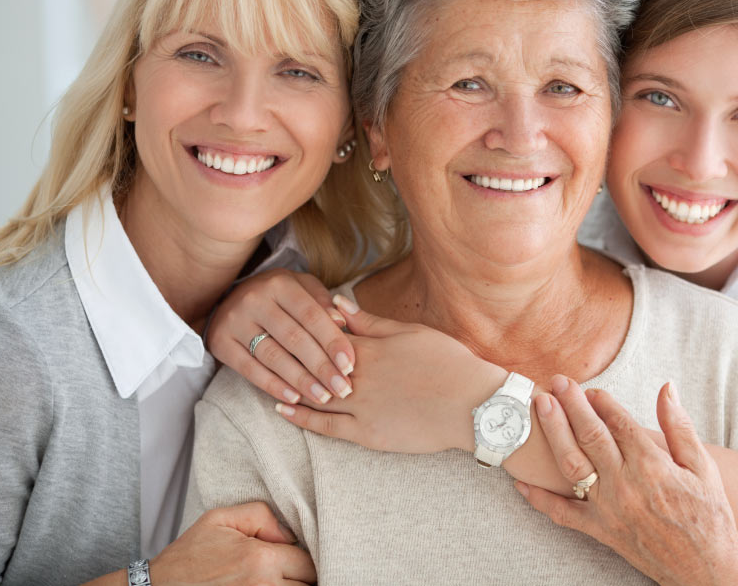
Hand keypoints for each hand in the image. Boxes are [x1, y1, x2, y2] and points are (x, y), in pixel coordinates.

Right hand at [151, 502, 315, 584]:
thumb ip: (261, 515)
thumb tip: (289, 534)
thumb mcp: (221, 519)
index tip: (290, 555)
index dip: (302, 557)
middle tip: (285, 568)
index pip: (308, 563)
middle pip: (307, 585)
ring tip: (277, 579)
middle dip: (300, 575)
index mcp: (260, 560)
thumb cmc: (190, 555)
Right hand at [206, 268, 354, 404]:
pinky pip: (249, 369)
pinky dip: (273, 386)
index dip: (332, 341)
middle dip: (321, 367)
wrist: (230, 298)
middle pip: (294, 338)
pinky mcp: (220, 342)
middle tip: (342, 389)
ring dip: (301, 381)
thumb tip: (341, 322)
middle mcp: (254, 299)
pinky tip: (293, 398)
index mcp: (279, 283)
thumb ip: (322, 302)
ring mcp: (234, 321)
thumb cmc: (280, 296)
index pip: (311, 315)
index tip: (350, 365)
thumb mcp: (302, 288)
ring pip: (273, 356)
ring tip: (323, 397)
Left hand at [275, 295, 505, 454]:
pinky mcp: (366, 433)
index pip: (324, 334)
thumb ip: (371, 320)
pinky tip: (283, 410)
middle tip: (264, 345)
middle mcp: (358, 377)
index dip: (304, 327)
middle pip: (311, 364)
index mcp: (369, 347)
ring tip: (265, 377)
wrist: (473, 406)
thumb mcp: (411, 332)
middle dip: (287, 355)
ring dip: (288, 386)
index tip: (285, 320)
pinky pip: (325, 427)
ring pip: (313, 396)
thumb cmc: (448, 363)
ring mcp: (360, 407)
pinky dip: (301, 418)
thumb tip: (337, 303)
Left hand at [517, 378, 737, 585]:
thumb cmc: (709, 516)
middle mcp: (625, 483)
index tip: (592, 389)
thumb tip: (667, 388)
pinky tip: (521, 481)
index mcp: (652, 465)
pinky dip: (539, 499)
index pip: (619, 422)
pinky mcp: (599, 531)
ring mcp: (608, 508)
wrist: (706, 570)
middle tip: (557, 381)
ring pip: (572, 463)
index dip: (603, 401)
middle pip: (591, 434)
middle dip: (572, 404)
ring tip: (541, 407)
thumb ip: (679, 426)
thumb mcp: (703, 467)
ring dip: (554, 432)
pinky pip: (563, 513)